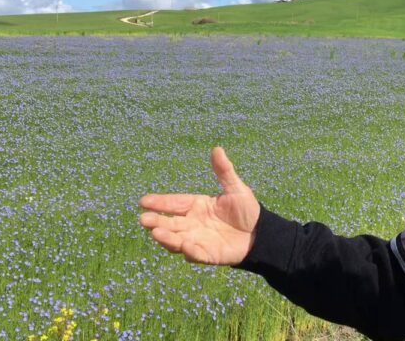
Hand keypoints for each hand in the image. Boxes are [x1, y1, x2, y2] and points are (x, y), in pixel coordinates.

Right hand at [139, 147, 260, 264]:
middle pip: (170, 223)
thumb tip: (217, 149)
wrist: (261, 233)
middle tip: (143, 219)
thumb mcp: (236, 188)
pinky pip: (196, 254)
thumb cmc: (247, 210)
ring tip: (156, 232)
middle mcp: (193, 223)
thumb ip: (224, 171)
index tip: (143, 201)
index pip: (175, 203)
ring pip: (177, 240)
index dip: (159, 202)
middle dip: (156, 221)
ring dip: (166, 237)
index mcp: (197, 206)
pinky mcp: (208, 255)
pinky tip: (185, 246)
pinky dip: (190, 251)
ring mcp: (199, 240)